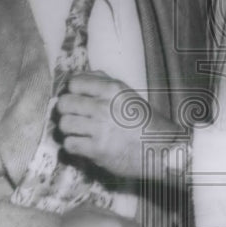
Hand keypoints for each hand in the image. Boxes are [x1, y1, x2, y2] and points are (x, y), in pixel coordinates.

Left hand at [56, 72, 174, 179]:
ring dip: (69, 129)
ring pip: (64, 124)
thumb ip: (104, 82)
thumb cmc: (145, 122)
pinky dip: (73, 146)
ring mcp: (99, 129)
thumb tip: (80, 76)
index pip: (74, 83)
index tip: (77, 98)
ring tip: (79, 131)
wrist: (161, 150)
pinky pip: (69, 144)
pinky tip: (83, 145)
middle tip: (75, 116)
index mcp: (112, 89)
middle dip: (67, 110)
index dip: (73, 91)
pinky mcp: (97, 150)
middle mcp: (104, 107)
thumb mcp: (128, 94)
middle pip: (64, 103)